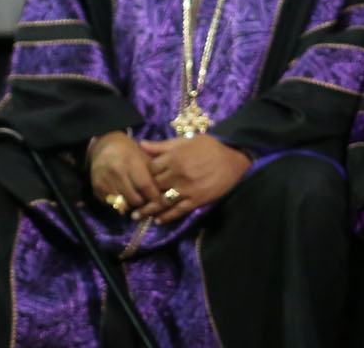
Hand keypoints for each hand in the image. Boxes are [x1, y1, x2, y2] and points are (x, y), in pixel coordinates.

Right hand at [86, 131, 159, 218]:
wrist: (105, 146)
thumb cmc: (130, 152)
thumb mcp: (144, 156)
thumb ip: (155, 173)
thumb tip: (168, 192)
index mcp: (129, 161)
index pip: (145, 186)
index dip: (156, 197)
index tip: (165, 203)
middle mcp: (115, 170)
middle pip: (134, 199)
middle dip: (144, 204)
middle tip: (149, 202)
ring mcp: (104, 179)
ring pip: (123, 204)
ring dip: (131, 205)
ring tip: (137, 199)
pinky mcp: (96, 187)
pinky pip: (111, 204)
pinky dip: (119, 204)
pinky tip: (124, 197)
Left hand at [136, 136, 250, 222]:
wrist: (234, 157)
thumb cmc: (208, 146)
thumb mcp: (183, 142)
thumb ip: (161, 146)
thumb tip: (140, 145)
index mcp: (173, 158)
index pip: (149, 169)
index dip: (142, 174)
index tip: (137, 180)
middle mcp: (177, 175)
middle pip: (153, 186)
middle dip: (141, 194)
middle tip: (129, 201)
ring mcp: (187, 189)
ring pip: (163, 201)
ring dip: (149, 210)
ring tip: (137, 216)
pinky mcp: (198, 199)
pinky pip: (179, 210)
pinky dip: (168, 217)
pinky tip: (158, 221)